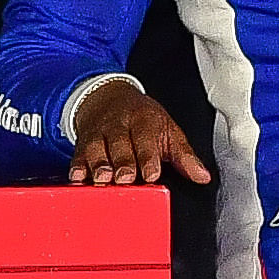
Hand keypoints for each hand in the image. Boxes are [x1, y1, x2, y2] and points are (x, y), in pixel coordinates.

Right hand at [64, 77, 207, 187]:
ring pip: (96, 149)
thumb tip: (202, 176)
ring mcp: (98, 134)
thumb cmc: (142, 119)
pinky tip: (78, 179)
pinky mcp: (82, 144)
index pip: (145, 138)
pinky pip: (77, 156)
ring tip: (101, 180)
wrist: (108, 98)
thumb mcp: (168, 130)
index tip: (151, 174)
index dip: (148, 157)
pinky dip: (76, 167)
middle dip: (121, 162)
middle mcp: (118, 126)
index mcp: (143, 120)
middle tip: (124, 179)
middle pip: (119, 145)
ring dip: (97, 166)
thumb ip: (184, 156)